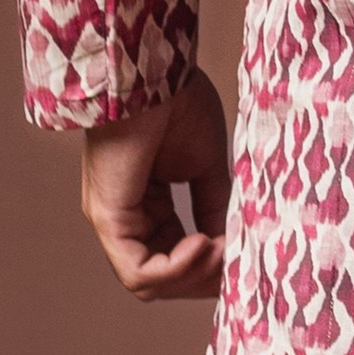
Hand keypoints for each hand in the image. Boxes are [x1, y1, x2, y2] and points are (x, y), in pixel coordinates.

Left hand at [81, 69, 232, 300]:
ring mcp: (112, 221)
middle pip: (163, 279)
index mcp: (145, 203)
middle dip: (206, 278)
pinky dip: (177, 270)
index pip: (175, 257)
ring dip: (194, 277)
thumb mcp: (207, 164)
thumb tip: (235, 243)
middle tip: (239, 259)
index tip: (245, 253)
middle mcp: (124, 218)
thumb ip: (215, 206)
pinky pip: (139, 273)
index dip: (211, 266)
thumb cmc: (175, 101)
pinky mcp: (107, 219)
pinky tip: (204, 244)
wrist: (152, 70)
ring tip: (223, 250)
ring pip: (150, 284)